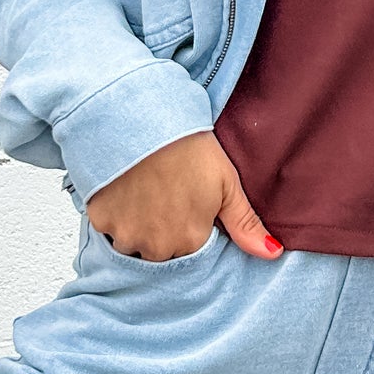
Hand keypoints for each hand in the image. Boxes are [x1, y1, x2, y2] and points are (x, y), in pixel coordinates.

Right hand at [86, 132, 282, 263]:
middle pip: (160, 250)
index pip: (191, 250)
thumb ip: (245, 224)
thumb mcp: (226, 182)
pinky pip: (108, 228)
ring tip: (143, 190)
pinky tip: (122, 188)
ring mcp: (126, 236)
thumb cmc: (187, 146)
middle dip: (163, 230)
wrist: (139, 119)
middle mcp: (158, 247)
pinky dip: (114, 214)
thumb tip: (273, 254)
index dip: (189, 225)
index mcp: (191, 241)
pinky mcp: (100, 221)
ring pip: (133, 243)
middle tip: (164, 193)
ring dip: (137, 226)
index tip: (185, 201)